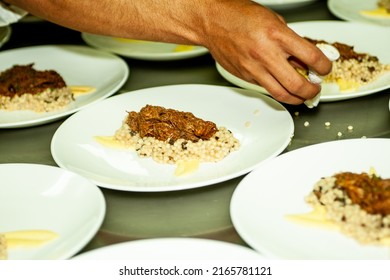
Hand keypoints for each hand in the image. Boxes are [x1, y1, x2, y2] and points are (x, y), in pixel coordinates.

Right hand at [200, 1, 331, 104]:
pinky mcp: (245, 77)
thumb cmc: (239, 16)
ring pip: (281, 94)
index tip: (324, 69)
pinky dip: (278, 90)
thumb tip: (304, 58)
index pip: (311, 57)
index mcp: (277, 35)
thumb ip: (290, 40)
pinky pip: (266, 89)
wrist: (212, 23)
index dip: (324, 67)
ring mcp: (254, 69)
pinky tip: (281, 85)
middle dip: (312, 90)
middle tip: (315, 89)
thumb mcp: (273, 20)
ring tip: (302, 95)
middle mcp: (265, 54)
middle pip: (297, 84)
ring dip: (297, 98)